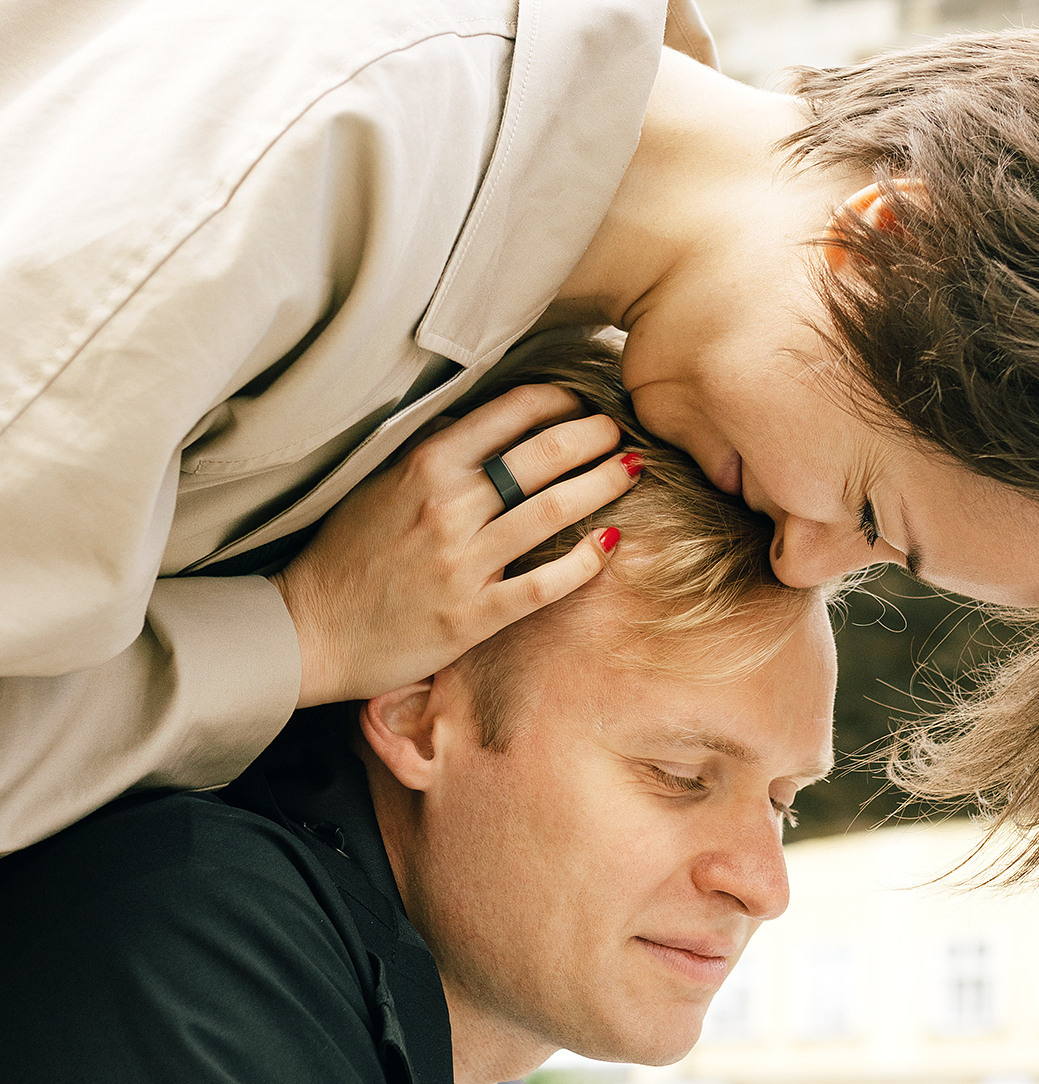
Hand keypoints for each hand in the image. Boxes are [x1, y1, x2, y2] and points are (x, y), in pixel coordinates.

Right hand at [275, 384, 635, 707]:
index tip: (581, 401)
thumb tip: (480, 422)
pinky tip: (611, 544)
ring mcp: (464, 561)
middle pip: (542, 456)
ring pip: (552, 510)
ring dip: (600, 485)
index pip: (508, 415)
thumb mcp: (378, 484)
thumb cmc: (346, 557)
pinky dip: (584, 562)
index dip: (557, 401)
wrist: (311, 629)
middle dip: (591, 435)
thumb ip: (432, 455)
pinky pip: (545, 584)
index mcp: (425, 465)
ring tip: (629, 470)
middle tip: (619, 430)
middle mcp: (448, 505)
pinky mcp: (474, 614)